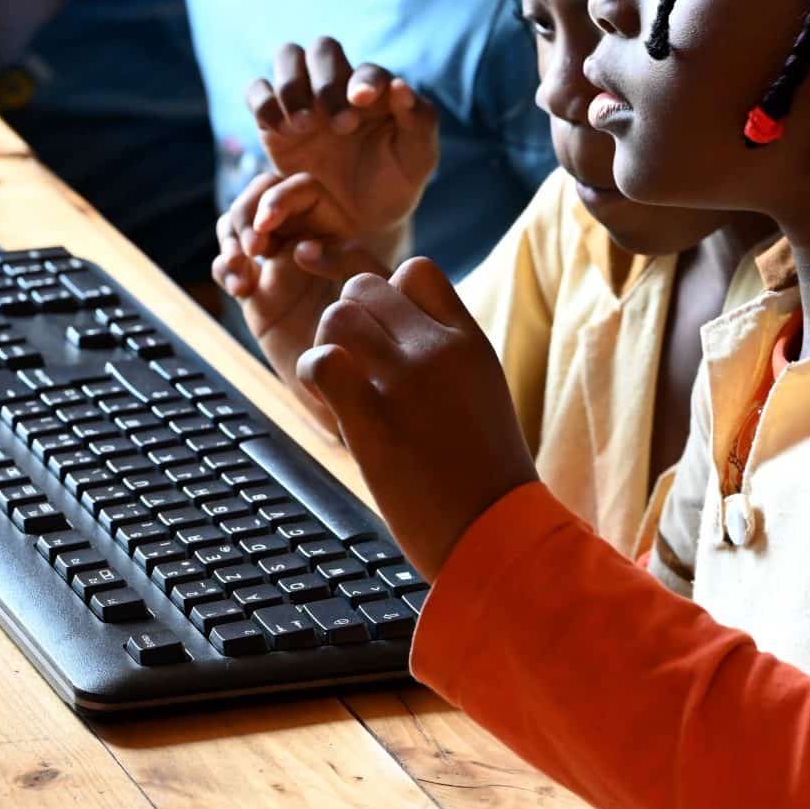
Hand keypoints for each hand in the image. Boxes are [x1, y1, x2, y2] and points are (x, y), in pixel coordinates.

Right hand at [213, 171, 386, 416]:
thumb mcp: (375, 289)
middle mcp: (302, 235)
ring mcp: (275, 262)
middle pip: (261, 196)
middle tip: (252, 247)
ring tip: (241, 267)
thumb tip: (303, 248)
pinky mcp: (256, 290)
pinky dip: (224, 269)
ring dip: (231, 237)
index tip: (268, 222)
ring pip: (238, 225)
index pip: (301, 189)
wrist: (356, 379)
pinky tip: (240, 287)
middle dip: (247, 212)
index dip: (280, 197)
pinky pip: (228, 266)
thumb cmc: (378, 331)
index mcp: (335, 225)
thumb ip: (351, 259)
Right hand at [246, 38, 438, 253]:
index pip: (368, 70)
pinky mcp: (272, 119)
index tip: (361, 101)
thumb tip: (400, 85)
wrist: (358, 219)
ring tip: (304, 127)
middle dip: (327, 81)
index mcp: (376, 90)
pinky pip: (256, 91)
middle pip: (322, 49)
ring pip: (288, 57)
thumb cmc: (394, 184)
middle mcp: (337, 85)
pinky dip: (263, 102)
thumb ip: (419, 121)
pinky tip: (280, 131)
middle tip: (340, 125)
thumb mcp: (417, 160)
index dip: (364, 80)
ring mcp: (303, 98)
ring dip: (292, 85)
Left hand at [298, 259, 537, 579]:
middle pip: (366, 287)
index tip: (380, 334)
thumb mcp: (483, 396)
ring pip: (338, 314)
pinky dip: (311, 374)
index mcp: (470, 342)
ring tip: (335, 385)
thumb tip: (409, 341)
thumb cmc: (487, 480)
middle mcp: (439, 349)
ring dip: (324, 343)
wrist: (497, 536)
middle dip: (346, 319)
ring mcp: (407, 381)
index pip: (416, 272)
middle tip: (349, 365)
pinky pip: (323, 360)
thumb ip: (449, 360)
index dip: (385, 295)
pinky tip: (324, 401)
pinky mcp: (374, 419)